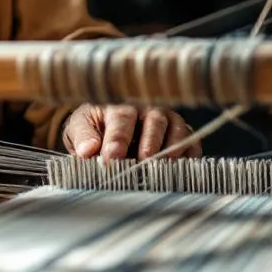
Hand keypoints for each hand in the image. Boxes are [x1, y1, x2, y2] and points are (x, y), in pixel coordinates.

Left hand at [62, 105, 200, 159]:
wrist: (106, 124)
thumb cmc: (94, 126)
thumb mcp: (79, 127)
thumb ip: (82, 137)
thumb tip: (87, 150)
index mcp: (119, 105)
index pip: (121, 119)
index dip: (117, 139)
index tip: (111, 157)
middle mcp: (146, 109)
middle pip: (154, 120)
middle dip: (149, 141)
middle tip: (143, 159)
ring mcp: (166, 120)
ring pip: (176, 128)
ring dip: (173, 147)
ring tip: (164, 164)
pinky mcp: (180, 133)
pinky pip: (191, 141)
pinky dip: (190, 153)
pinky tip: (183, 166)